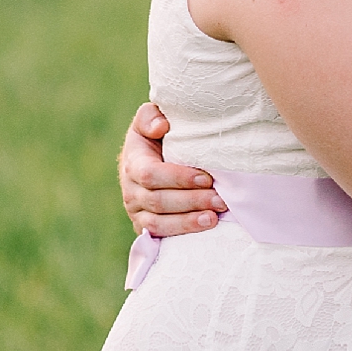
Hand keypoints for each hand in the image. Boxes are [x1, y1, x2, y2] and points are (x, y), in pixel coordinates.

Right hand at [120, 102, 227, 235]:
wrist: (152, 156)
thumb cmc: (159, 134)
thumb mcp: (150, 118)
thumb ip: (151, 116)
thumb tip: (161, 126)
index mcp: (132, 161)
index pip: (151, 174)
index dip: (178, 178)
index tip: (206, 178)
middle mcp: (130, 189)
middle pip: (158, 201)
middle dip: (191, 201)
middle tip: (220, 200)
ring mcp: (136, 210)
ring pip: (158, 222)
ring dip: (188, 221)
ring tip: (215, 218)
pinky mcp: (145, 225)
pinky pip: (160, 234)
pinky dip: (182, 232)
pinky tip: (204, 227)